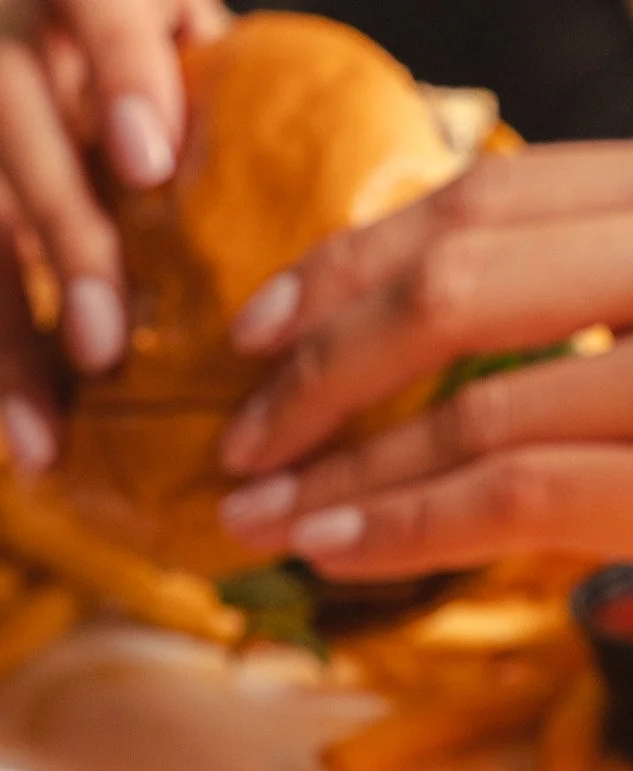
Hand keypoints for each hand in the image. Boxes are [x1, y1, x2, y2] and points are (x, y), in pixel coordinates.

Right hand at [0, 0, 228, 471]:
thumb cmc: (146, 64)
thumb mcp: (191, 47)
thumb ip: (226, 94)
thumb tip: (302, 205)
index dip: (122, 77)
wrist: (30, 35)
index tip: (153, 167)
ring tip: (43, 440)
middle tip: (104, 352)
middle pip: (5, 132)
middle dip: (59, 246)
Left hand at [217, 142, 632, 578]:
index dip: (353, 263)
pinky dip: (403, 525)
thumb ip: (554, 303)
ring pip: (469, 411)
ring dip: (339, 474)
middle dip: (321, 371)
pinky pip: (511, 496)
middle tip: (239, 442)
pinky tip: (328, 547)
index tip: (255, 329)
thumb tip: (378, 340)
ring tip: (259, 516)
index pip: (489, 200)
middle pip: (457, 289)